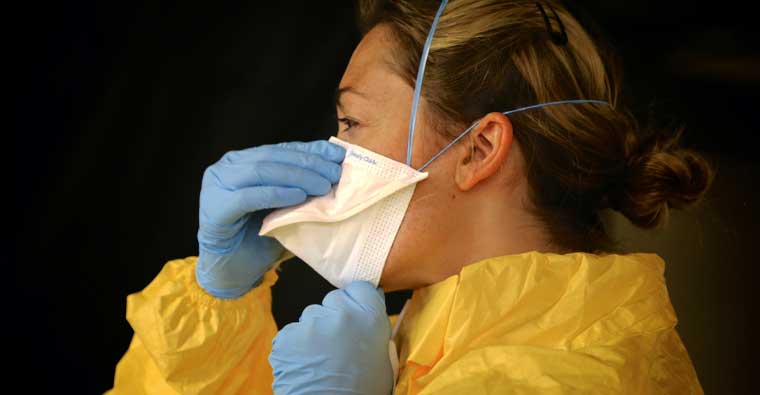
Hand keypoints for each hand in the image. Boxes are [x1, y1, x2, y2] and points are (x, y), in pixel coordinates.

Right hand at [196, 140, 345, 298]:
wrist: (231, 272)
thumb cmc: (260, 238)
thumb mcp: (285, 207)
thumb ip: (300, 187)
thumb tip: (334, 171)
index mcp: (243, 161)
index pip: (281, 149)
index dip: (311, 150)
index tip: (338, 155)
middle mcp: (227, 167)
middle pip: (272, 156)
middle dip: (308, 163)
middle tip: (334, 173)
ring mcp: (217, 186)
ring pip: (261, 171)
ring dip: (297, 176)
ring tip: (322, 186)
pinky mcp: (216, 208)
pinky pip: (249, 196)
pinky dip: (276, 194)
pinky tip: (299, 197)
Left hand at [269, 281, 392, 394]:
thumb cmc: (362, 392)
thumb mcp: (382, 358)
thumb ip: (373, 330)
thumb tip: (366, 313)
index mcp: (369, 317)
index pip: (360, 288)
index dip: (356, 300)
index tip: (354, 312)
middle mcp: (341, 313)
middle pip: (333, 300)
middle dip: (333, 316)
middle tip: (337, 343)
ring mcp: (311, 323)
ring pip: (310, 317)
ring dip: (314, 332)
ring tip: (319, 359)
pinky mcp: (287, 336)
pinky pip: (292, 334)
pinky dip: (296, 347)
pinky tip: (305, 365)